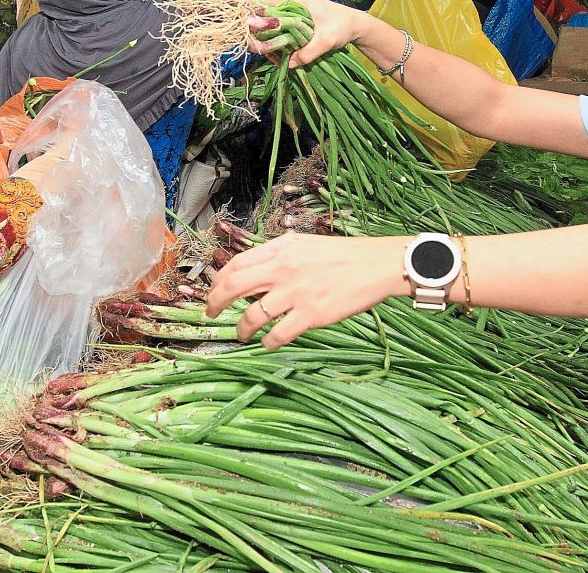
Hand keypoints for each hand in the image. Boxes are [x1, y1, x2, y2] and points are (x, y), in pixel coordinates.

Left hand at [205, 233, 405, 348]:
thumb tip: (252, 273)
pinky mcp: (311, 314)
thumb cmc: (343, 255)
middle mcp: (283, 269)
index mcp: (280, 249)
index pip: (235, 264)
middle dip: (215, 304)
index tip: (214, 292)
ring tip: (241, 333)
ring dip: (241, 328)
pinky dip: (267, 342)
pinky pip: (277, 334)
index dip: (218, 281)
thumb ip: (277, 256)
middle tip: (211, 314)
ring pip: (252, 316)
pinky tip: (268, 343)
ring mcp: (296, 293)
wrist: (376, 265)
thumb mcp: (304, 244)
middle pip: (233, 287)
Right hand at [254, 0, 372, 67]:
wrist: (356, 26)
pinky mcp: (297, 22)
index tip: (249, 31)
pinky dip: (278, 42)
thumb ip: (309, 52)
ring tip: (272, 56)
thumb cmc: (343, 26)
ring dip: (268, 39)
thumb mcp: (327, 40)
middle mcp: (291, 3)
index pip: (264, 0)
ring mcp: (293, 13)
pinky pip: (280, 30)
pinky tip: (280, 55)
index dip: (253, 13)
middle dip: (259, 32)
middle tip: (260, 49)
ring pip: (271, 24)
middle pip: (265, 15)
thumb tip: (290, 64)